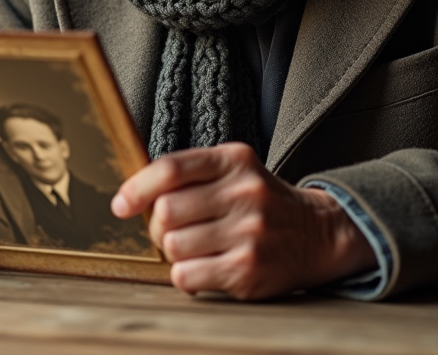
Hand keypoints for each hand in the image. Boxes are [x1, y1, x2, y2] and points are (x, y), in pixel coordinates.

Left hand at [111, 142, 376, 298]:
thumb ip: (189, 174)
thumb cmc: (260, 202)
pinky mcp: (248, 270)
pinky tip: (204, 268)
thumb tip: (129, 195)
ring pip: (173, 246)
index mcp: (235, 160)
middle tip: (171, 230)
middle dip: (157, 225)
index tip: (121, 205)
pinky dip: (186, 276)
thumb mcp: (233, 171)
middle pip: (165, 212)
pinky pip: (186, 276)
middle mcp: (245, 193)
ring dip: (174, 252)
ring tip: (196, 248)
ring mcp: (249, 233)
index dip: (136, 188)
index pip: (171, 169)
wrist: (317, 234)